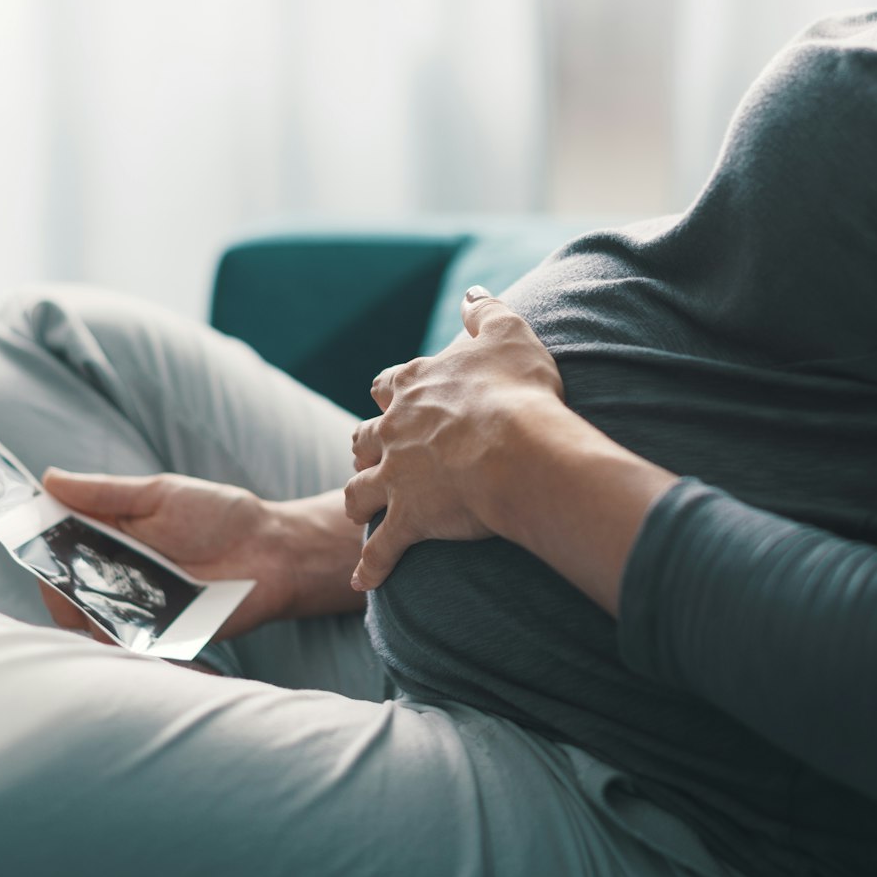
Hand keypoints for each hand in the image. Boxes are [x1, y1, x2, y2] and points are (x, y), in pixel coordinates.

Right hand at [39, 470, 358, 639]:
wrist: (273, 552)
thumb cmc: (219, 516)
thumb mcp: (160, 495)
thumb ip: (105, 493)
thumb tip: (49, 479)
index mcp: (106, 539)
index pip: (53, 552)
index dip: (39, 552)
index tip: (36, 546)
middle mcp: (112, 579)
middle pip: (62, 594)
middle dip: (62, 588)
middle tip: (80, 576)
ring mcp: (132, 612)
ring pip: (87, 625)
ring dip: (89, 615)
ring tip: (110, 598)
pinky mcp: (157, 640)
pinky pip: (124, 648)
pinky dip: (118, 641)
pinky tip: (123, 629)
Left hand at [342, 287, 567, 589]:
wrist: (517, 447)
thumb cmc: (518, 390)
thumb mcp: (508, 333)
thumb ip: (486, 311)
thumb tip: (472, 294)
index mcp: (416, 386)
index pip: (387, 384)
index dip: (391, 392)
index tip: (395, 398)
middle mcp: (395, 430)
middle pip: (363, 438)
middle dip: (366, 448)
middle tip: (375, 457)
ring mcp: (397, 477)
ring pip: (358, 492)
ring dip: (358, 502)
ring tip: (360, 513)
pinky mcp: (408, 518)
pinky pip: (380, 551)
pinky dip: (370, 568)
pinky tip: (362, 582)